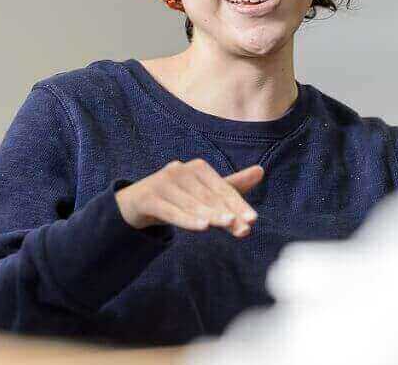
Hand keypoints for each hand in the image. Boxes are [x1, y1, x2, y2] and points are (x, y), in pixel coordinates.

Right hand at [115, 160, 263, 236]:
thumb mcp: (204, 192)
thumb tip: (261, 170)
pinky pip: (171, 211)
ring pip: (192, 205)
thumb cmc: (177, 196)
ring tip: (227, 224)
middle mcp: (181, 170)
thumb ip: (231, 186)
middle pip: (210, 198)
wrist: (136, 202)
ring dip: (210, 216)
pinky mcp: (149, 197)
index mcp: (198, 168)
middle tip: (244, 229)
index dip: (238, 205)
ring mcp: (163, 182)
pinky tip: (202, 227)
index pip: (223, 190)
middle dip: (228, 214)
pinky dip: (187, 219)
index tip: (252, 220)